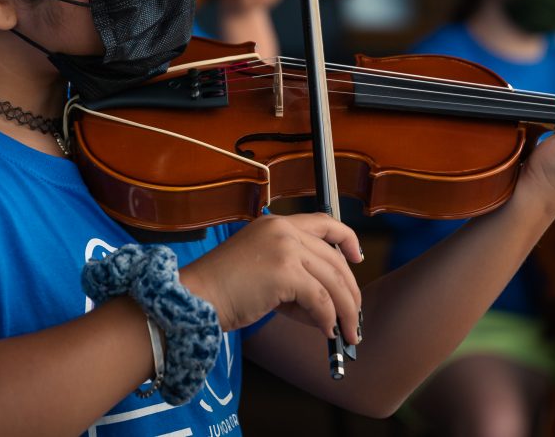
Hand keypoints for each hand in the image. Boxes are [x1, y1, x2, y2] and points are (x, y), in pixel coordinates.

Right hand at [180, 213, 362, 345]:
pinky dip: (328, 318)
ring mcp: (285, 249)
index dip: (348, 239)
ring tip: (346, 332)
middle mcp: (283, 230)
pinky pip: (320, 299)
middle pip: (334, 258)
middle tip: (355, 315)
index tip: (358, 257)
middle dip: (350, 290)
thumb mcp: (262, 273)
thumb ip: (293, 280)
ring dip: (345, 310)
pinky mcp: (284, 272)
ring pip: (332, 280)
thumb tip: (325, 308)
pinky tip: (326, 331)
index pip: (324, 222)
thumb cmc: (221, 290)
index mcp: (276, 224)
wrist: (196, 298)